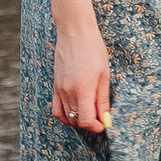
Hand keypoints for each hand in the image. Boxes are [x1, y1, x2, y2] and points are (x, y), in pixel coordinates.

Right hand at [53, 18, 112, 134]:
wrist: (75, 33)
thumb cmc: (93, 50)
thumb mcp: (104, 75)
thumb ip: (103, 100)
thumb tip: (106, 119)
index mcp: (83, 89)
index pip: (86, 121)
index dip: (96, 127)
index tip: (104, 124)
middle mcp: (68, 92)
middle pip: (76, 121)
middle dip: (90, 124)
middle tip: (100, 118)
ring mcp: (59, 90)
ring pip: (66, 117)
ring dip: (78, 121)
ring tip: (89, 114)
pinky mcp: (55, 86)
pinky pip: (56, 109)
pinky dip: (65, 116)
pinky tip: (75, 112)